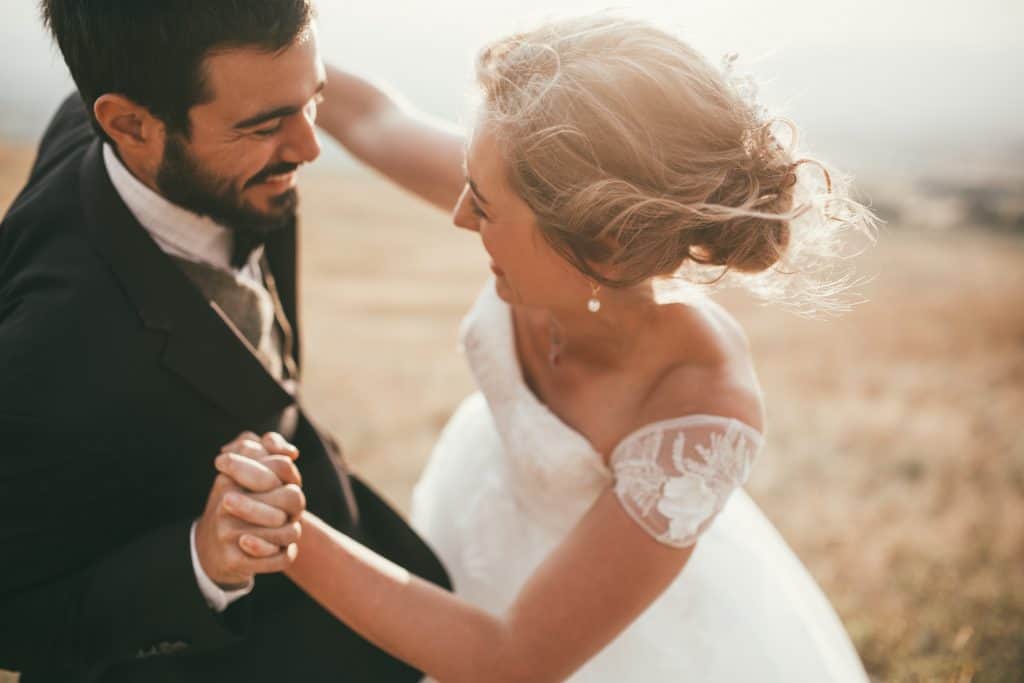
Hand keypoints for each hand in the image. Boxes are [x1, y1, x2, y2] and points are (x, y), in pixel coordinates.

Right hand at [194, 432, 304, 587]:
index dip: (291, 477)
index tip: (279, 484)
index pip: (283, 466)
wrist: (210, 549)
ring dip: (292, 531)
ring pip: (291, 530)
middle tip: (285, 512)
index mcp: (230, 476)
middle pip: (294, 496)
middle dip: (295, 506)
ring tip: (282, 530)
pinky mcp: (234, 560)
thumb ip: (270, 449)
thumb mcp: (248, 471)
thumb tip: (292, 452)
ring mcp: (227, 531)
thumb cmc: (238, 503)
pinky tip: (275, 549)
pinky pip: (282, 556)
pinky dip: (285, 553)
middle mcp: (225, 500)